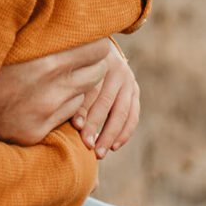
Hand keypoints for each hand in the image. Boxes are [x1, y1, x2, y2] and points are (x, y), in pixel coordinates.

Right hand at [0, 37, 116, 146]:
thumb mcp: (16, 39)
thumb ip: (45, 31)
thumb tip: (73, 11)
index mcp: (47, 59)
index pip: (98, 49)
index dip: (94, 42)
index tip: (88, 39)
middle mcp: (49, 88)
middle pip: (97, 72)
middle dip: (91, 63)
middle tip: (79, 56)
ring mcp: (44, 112)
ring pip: (84, 93)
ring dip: (76, 84)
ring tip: (58, 75)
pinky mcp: (36, 130)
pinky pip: (67, 114)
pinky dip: (61, 104)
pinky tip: (45, 96)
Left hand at [72, 43, 138, 157]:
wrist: (97, 52)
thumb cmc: (75, 67)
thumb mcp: (72, 72)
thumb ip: (70, 92)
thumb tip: (72, 123)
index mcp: (97, 62)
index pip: (91, 89)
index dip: (83, 108)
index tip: (75, 127)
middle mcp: (116, 69)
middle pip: (105, 102)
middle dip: (95, 126)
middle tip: (87, 145)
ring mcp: (128, 80)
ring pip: (121, 112)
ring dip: (110, 135)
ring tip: (99, 153)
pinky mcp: (135, 90)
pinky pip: (133, 115)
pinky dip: (124, 133)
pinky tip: (114, 147)